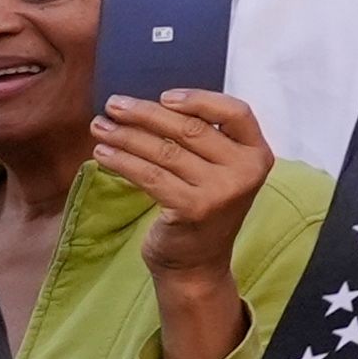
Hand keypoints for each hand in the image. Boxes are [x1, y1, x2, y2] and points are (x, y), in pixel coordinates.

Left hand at [95, 89, 274, 282]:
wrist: (197, 262)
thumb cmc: (203, 207)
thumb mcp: (219, 171)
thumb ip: (206, 140)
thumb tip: (153, 105)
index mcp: (258, 154)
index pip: (236, 112)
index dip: (200, 99)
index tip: (164, 96)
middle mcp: (245, 170)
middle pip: (192, 129)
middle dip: (146, 114)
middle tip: (114, 104)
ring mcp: (221, 191)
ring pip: (165, 151)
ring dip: (126, 136)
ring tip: (100, 127)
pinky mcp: (192, 208)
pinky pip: (150, 176)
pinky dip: (122, 162)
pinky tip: (103, 154)